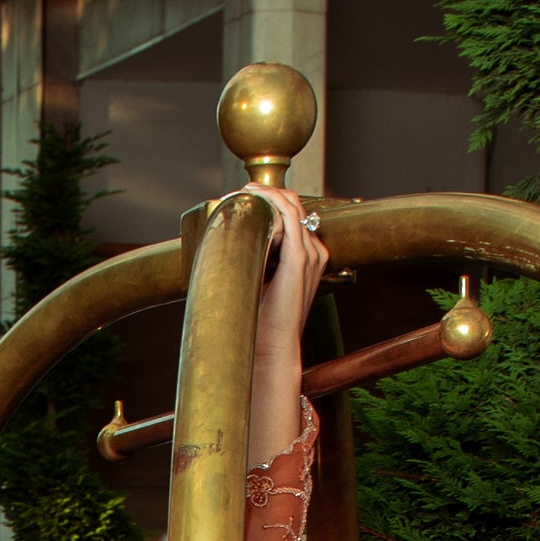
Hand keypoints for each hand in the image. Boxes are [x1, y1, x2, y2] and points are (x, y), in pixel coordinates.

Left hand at [247, 200, 329, 465]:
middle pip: (295, 205)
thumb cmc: (261, 322)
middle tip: (238, 193)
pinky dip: (272, 201)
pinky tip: (254, 196)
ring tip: (240, 192)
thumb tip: (225, 250)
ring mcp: (310, 254)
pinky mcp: (299, 258)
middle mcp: (314, 252)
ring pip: (292, 206)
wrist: (271, 348)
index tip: (243, 197)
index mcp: (307, 259)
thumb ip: (253, 266)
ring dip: (265, 194)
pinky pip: (291, 216)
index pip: (294, 215)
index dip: (270, 201)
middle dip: (266, 193)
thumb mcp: (259, 286)